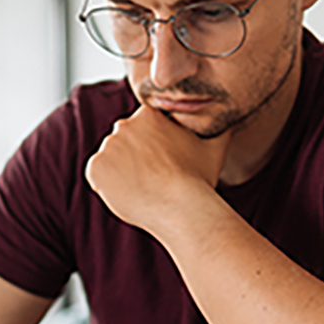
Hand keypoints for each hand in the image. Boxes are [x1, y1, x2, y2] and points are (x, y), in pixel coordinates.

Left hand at [84, 105, 231, 233]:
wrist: (181, 208)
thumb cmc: (199, 178)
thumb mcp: (215, 145)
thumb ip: (217, 126)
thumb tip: (228, 117)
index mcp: (148, 115)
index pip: (142, 129)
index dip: (152, 148)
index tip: (163, 164)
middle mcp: (124, 125)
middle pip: (124, 143)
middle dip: (134, 158)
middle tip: (153, 179)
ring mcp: (107, 147)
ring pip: (111, 160)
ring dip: (121, 173)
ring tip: (143, 189)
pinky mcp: (95, 169)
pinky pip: (98, 177)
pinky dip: (108, 186)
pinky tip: (129, 194)